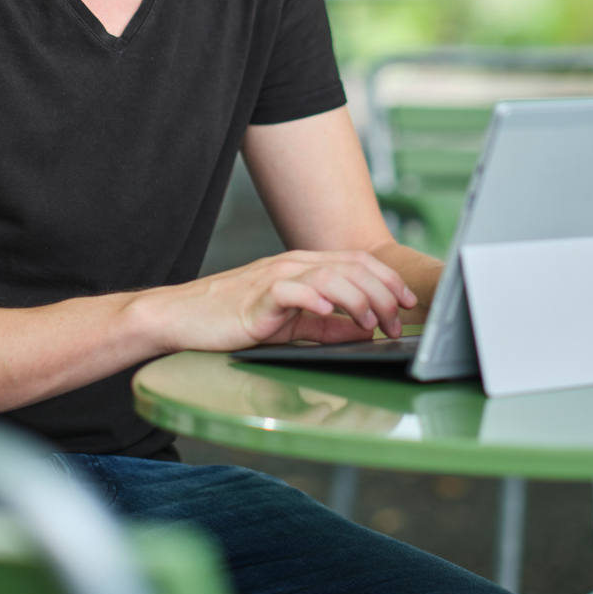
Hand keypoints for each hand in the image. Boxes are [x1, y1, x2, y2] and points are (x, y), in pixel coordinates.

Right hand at [145, 250, 419, 353]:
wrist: (184, 317)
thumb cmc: (234, 320)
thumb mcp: (292, 325)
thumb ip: (327, 327)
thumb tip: (365, 331)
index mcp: (305, 267)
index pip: (357, 262)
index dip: (388, 280)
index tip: (408, 302)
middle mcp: (294, 265)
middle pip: (351, 267)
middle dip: (382, 293)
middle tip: (396, 321)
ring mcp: (275, 277)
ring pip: (329, 275)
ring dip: (357, 298)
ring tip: (370, 322)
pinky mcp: (256, 297)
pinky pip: (291, 291)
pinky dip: (314, 299)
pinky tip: (329, 312)